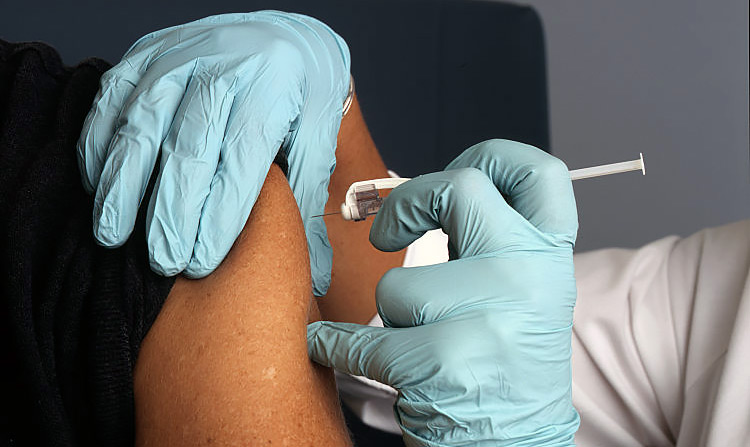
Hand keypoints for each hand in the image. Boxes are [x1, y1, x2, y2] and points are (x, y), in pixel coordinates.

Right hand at [77, 11, 349, 294]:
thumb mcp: (321, 136)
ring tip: (114, 235)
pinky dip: (99, 143)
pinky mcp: (145, 54)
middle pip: (188, 147)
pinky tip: (99, 185)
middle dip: (172, 211)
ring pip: (141, 125)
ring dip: (123, 184)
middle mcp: (221, 69)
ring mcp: (178, 57)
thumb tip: (314, 272)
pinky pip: (112, 99)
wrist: (282, 34)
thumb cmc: (302, 93)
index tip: (201, 262)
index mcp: (272, 88)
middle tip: (163, 262)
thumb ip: (309, 198)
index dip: (219, 214)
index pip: (240, 158)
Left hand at [307, 140, 580, 445]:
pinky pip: (363, 337)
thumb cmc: (503, 364)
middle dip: (406, 204)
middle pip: (459, 189)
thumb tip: (422, 194)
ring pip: (399, 283)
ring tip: (418, 343)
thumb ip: (487, 242)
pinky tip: (333, 348)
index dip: (493, 155)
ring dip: (392, 315)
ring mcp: (491, 317)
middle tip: (385, 232)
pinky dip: (337, 346)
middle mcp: (530, 276)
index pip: (539, 173)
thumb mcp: (517, 293)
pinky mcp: (446, 361)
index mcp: (550, 257)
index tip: (455, 168)